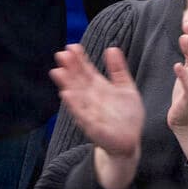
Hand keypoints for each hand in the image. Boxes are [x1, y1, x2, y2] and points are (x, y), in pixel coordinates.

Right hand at [51, 44, 145, 188]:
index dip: (79, 59)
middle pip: (78, 80)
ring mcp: (90, 112)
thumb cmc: (126, 115)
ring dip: (67, 84)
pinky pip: (82, 115)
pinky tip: (66, 94)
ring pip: (76, 96)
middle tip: (60, 54)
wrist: (128, 142)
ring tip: (58, 72)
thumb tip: (112, 48)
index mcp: (98, 87)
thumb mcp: (125, 88)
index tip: (72, 46)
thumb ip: (118, 69)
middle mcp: (90, 98)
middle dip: (69, 68)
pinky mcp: (93, 127)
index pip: (86, 70)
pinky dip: (75, 105)